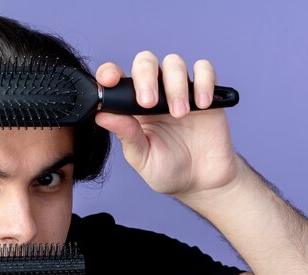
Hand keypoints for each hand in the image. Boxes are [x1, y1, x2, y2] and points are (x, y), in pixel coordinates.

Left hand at [94, 51, 240, 199]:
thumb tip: (101, 116)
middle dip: (145, 77)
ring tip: (180, 114)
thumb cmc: (168, 169)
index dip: (109, 72)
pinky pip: (205, 70)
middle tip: (149, 103)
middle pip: (145, 62)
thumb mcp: (141, 157)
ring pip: (173, 63)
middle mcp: (155, 93)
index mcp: (133, 107)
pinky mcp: (206, 92)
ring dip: (175, 85)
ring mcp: (180, 90)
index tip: (109, 80)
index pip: (117, 79)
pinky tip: (201, 104)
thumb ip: (126, 135)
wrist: (201, 180)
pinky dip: (203, 82)